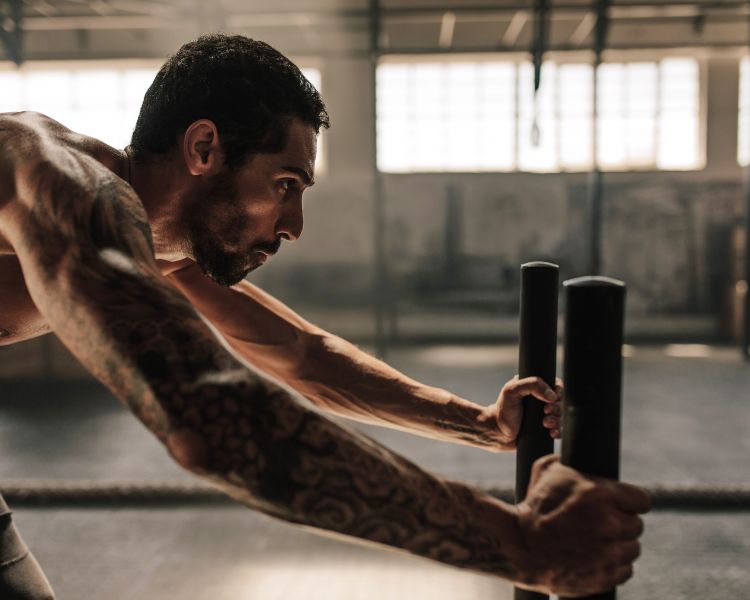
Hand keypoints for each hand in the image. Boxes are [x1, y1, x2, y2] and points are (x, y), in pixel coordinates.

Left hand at [485, 376, 562, 449]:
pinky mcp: (545, 429)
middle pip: (560, 402)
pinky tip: (551, 433)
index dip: (558, 392)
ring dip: (557, 420)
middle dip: (556, 408)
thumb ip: (531, 385)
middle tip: (545, 413)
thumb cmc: (503, 410)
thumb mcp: (512, 391)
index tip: (550, 400)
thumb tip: (552, 395)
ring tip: (545, 424)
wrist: (498, 433)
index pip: (555, 385)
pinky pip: (559, 429)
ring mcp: (544, 415)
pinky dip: (558, 431)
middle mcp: (541, 400)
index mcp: (534, 388)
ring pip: (561, 416)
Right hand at [511, 455, 651, 596]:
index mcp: (602, 495)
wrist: (519, 546)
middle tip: (601, 524)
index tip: (623, 505)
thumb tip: (568, 455)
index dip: (631, 502)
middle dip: (620, 523)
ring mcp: (609, 553)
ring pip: (632, 549)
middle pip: (637, 525)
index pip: (642, 500)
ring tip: (597, 542)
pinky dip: (613, 566)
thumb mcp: (545, 473)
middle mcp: (610, 523)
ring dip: (619, 546)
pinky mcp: (605, 576)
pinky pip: (625, 570)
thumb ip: (563, 461)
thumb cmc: (532, 508)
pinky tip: (595, 558)